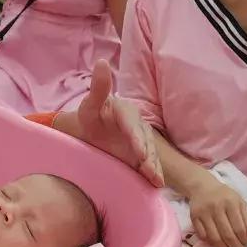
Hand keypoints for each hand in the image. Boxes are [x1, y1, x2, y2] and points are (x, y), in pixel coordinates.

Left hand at [64, 60, 163, 187]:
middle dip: (148, 155)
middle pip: (145, 141)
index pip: (133, 124)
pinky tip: (157, 184)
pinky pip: (150, 165)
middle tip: (149, 170)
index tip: (139, 151)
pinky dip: (154, 174)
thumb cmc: (90, 117)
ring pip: (150, 154)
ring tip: (155, 180)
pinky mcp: (142, 157)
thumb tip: (102, 62)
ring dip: (154, 167)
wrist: (89, 134)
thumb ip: (98, 87)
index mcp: (127, 112)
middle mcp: (139, 127)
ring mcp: (142, 142)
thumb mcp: (90, 105)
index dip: (136, 138)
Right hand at [188, 175, 246, 246]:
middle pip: (227, 235)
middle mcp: (216, 207)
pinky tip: (218, 243)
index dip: (244, 240)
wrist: (202, 187)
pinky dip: (211, 243)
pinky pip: (203, 236)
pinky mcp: (194, 217)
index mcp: (230, 202)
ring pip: (215, 238)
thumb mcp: (240, 202)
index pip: (239, 228)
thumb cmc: (225, 196)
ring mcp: (203, 213)